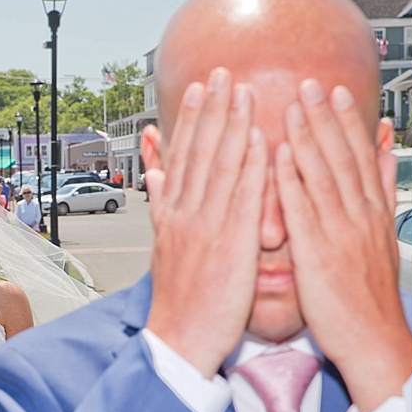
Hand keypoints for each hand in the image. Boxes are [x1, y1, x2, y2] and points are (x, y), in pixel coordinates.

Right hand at [144, 67, 267, 377]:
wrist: (177, 339)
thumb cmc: (177, 298)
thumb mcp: (161, 245)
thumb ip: (160, 204)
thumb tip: (154, 173)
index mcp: (170, 215)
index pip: (181, 157)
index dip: (192, 119)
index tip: (201, 88)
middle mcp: (184, 215)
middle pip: (198, 152)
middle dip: (211, 109)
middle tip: (222, 72)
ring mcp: (205, 229)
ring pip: (219, 167)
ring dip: (231, 125)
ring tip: (240, 91)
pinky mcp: (230, 246)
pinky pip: (242, 200)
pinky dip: (249, 167)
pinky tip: (257, 140)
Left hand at [275, 79, 411, 411]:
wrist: (374, 341)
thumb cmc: (367, 295)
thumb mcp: (380, 239)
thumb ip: (378, 194)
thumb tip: (383, 156)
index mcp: (372, 213)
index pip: (358, 157)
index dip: (344, 121)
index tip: (332, 91)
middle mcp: (359, 216)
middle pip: (343, 157)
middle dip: (325, 118)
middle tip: (310, 83)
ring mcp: (340, 233)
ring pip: (324, 175)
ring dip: (308, 137)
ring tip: (293, 105)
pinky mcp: (319, 253)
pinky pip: (304, 209)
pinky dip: (292, 179)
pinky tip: (280, 155)